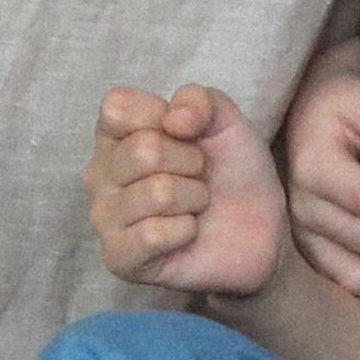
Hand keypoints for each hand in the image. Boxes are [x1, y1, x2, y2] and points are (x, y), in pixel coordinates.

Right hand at [88, 83, 282, 303]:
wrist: (259, 228)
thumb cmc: (231, 170)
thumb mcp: (225, 120)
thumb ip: (201, 101)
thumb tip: (174, 119)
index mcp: (113, 135)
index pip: (117, 108)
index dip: (162, 116)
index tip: (185, 134)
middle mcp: (99, 174)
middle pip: (144, 151)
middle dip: (190, 162)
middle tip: (197, 176)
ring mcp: (105, 218)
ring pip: (158, 193)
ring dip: (194, 197)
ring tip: (194, 204)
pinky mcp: (119, 259)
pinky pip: (154, 235)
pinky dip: (186, 230)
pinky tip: (186, 233)